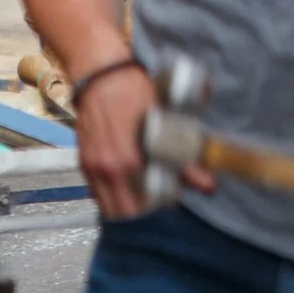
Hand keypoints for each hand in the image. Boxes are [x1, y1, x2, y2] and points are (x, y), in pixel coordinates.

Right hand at [73, 61, 210, 216]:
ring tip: (143, 203)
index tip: (173, 207)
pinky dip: (111, 200)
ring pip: (110, 208)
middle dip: (144, 217)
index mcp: (131, 164)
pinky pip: (97, 195)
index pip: (147, 209)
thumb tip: (209, 186)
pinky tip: (125, 191)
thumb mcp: (164, 125)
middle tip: (160, 209)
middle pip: (127, 216)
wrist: (100, 75)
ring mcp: (93, 169)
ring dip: (126, 211)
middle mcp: (108, 171)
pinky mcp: (84, 163)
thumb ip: (185, 162)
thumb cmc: (134, 94)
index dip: (162, 213)